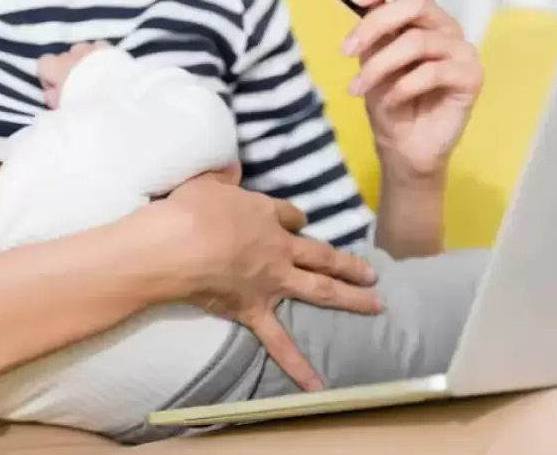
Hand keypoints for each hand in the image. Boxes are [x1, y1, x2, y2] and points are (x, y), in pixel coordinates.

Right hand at [37, 42, 109, 108]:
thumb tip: (52, 92)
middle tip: (78, 89)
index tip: (57, 92)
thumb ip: (54, 97)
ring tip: (95, 80)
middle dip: (68, 71)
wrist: (122, 104)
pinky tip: (109, 73)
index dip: (49, 79)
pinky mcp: (114, 50)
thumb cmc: (87, 109)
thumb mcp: (63, 109)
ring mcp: (95, 49)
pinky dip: (102, 58)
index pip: (44, 64)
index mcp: (58, 66)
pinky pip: (101, 49)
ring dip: (85, 62)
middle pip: (65, 57)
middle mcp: (75, 53)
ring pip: (84, 51)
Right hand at [158, 174, 380, 390]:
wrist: (179, 245)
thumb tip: (230, 169)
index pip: (291, 216)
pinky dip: (299, 365)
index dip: (296, 220)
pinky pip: (280, 342)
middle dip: (347, 264)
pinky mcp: (255, 311)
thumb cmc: (189, 210)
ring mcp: (272, 282)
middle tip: (372, 273)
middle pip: (322, 255)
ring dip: (351, 298)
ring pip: (320, 290)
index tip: (299, 222)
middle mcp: (278, 249)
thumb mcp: (206, 182)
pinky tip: (319, 385)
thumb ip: (222, 176)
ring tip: (376, 305)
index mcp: (265, 215)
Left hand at [344, 0, 483, 180]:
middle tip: (347, 51)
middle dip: (374, 26)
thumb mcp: (371, 59)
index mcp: (422, 16)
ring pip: (417, 41)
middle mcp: (445, 26)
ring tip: (358, 88)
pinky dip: (402, 87)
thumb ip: (372, 30)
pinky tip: (391, 101)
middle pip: (414, 5)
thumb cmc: (388, 98)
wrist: (403, 144)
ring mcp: (462, 50)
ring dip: (379, 66)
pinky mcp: (472, 76)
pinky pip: (432, 72)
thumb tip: (360, 1)